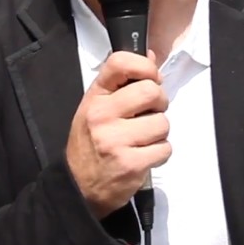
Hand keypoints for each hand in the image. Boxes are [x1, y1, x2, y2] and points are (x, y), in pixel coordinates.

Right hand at [66, 50, 170, 218]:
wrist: (78, 186)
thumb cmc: (91, 143)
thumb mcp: (97, 107)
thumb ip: (122, 84)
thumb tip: (151, 57)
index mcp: (95, 97)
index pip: (120, 62)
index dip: (145, 66)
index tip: (151, 78)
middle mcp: (102, 115)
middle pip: (151, 91)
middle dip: (160, 103)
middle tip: (150, 113)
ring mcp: (116, 140)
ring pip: (163, 123)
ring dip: (159, 133)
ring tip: (142, 140)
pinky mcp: (131, 164)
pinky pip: (165, 148)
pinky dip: (159, 153)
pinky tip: (143, 156)